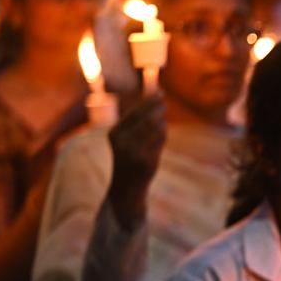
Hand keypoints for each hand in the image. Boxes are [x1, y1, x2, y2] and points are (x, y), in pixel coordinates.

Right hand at [107, 94, 166, 228]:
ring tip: (160, 123)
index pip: (134, 113)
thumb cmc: (129, 159)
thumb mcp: (127, 139)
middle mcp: (122, 141)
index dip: (148, 101)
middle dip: (157, 108)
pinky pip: (160, 140)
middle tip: (165, 102)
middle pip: (145, 117)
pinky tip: (162, 134)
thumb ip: (138, 122)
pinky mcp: (146, 159)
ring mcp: (134, 151)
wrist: (127, 187)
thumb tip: (155, 100)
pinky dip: (163, 135)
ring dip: (161, 123)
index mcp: (115, 134)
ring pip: (155, 128)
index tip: (159, 92)